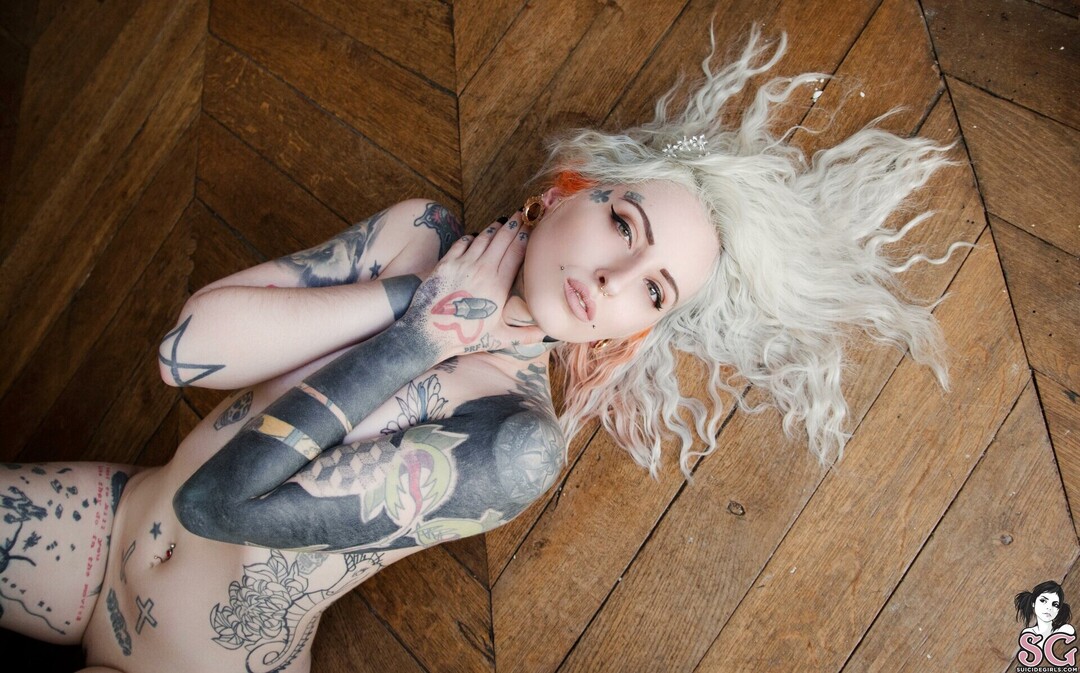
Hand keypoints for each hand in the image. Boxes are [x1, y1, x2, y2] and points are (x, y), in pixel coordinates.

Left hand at [403, 213, 544, 359]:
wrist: (430, 333)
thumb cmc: (466, 338)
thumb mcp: (500, 338)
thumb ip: (526, 335)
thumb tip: (548, 335)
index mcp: (499, 285)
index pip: (517, 253)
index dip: (525, 237)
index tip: (532, 228)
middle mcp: (483, 270)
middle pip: (502, 240)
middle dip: (514, 225)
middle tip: (522, 214)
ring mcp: (463, 264)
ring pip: (483, 238)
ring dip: (495, 227)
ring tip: (503, 221)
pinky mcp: (446, 264)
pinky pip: (462, 243)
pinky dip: (471, 237)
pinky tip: (476, 235)